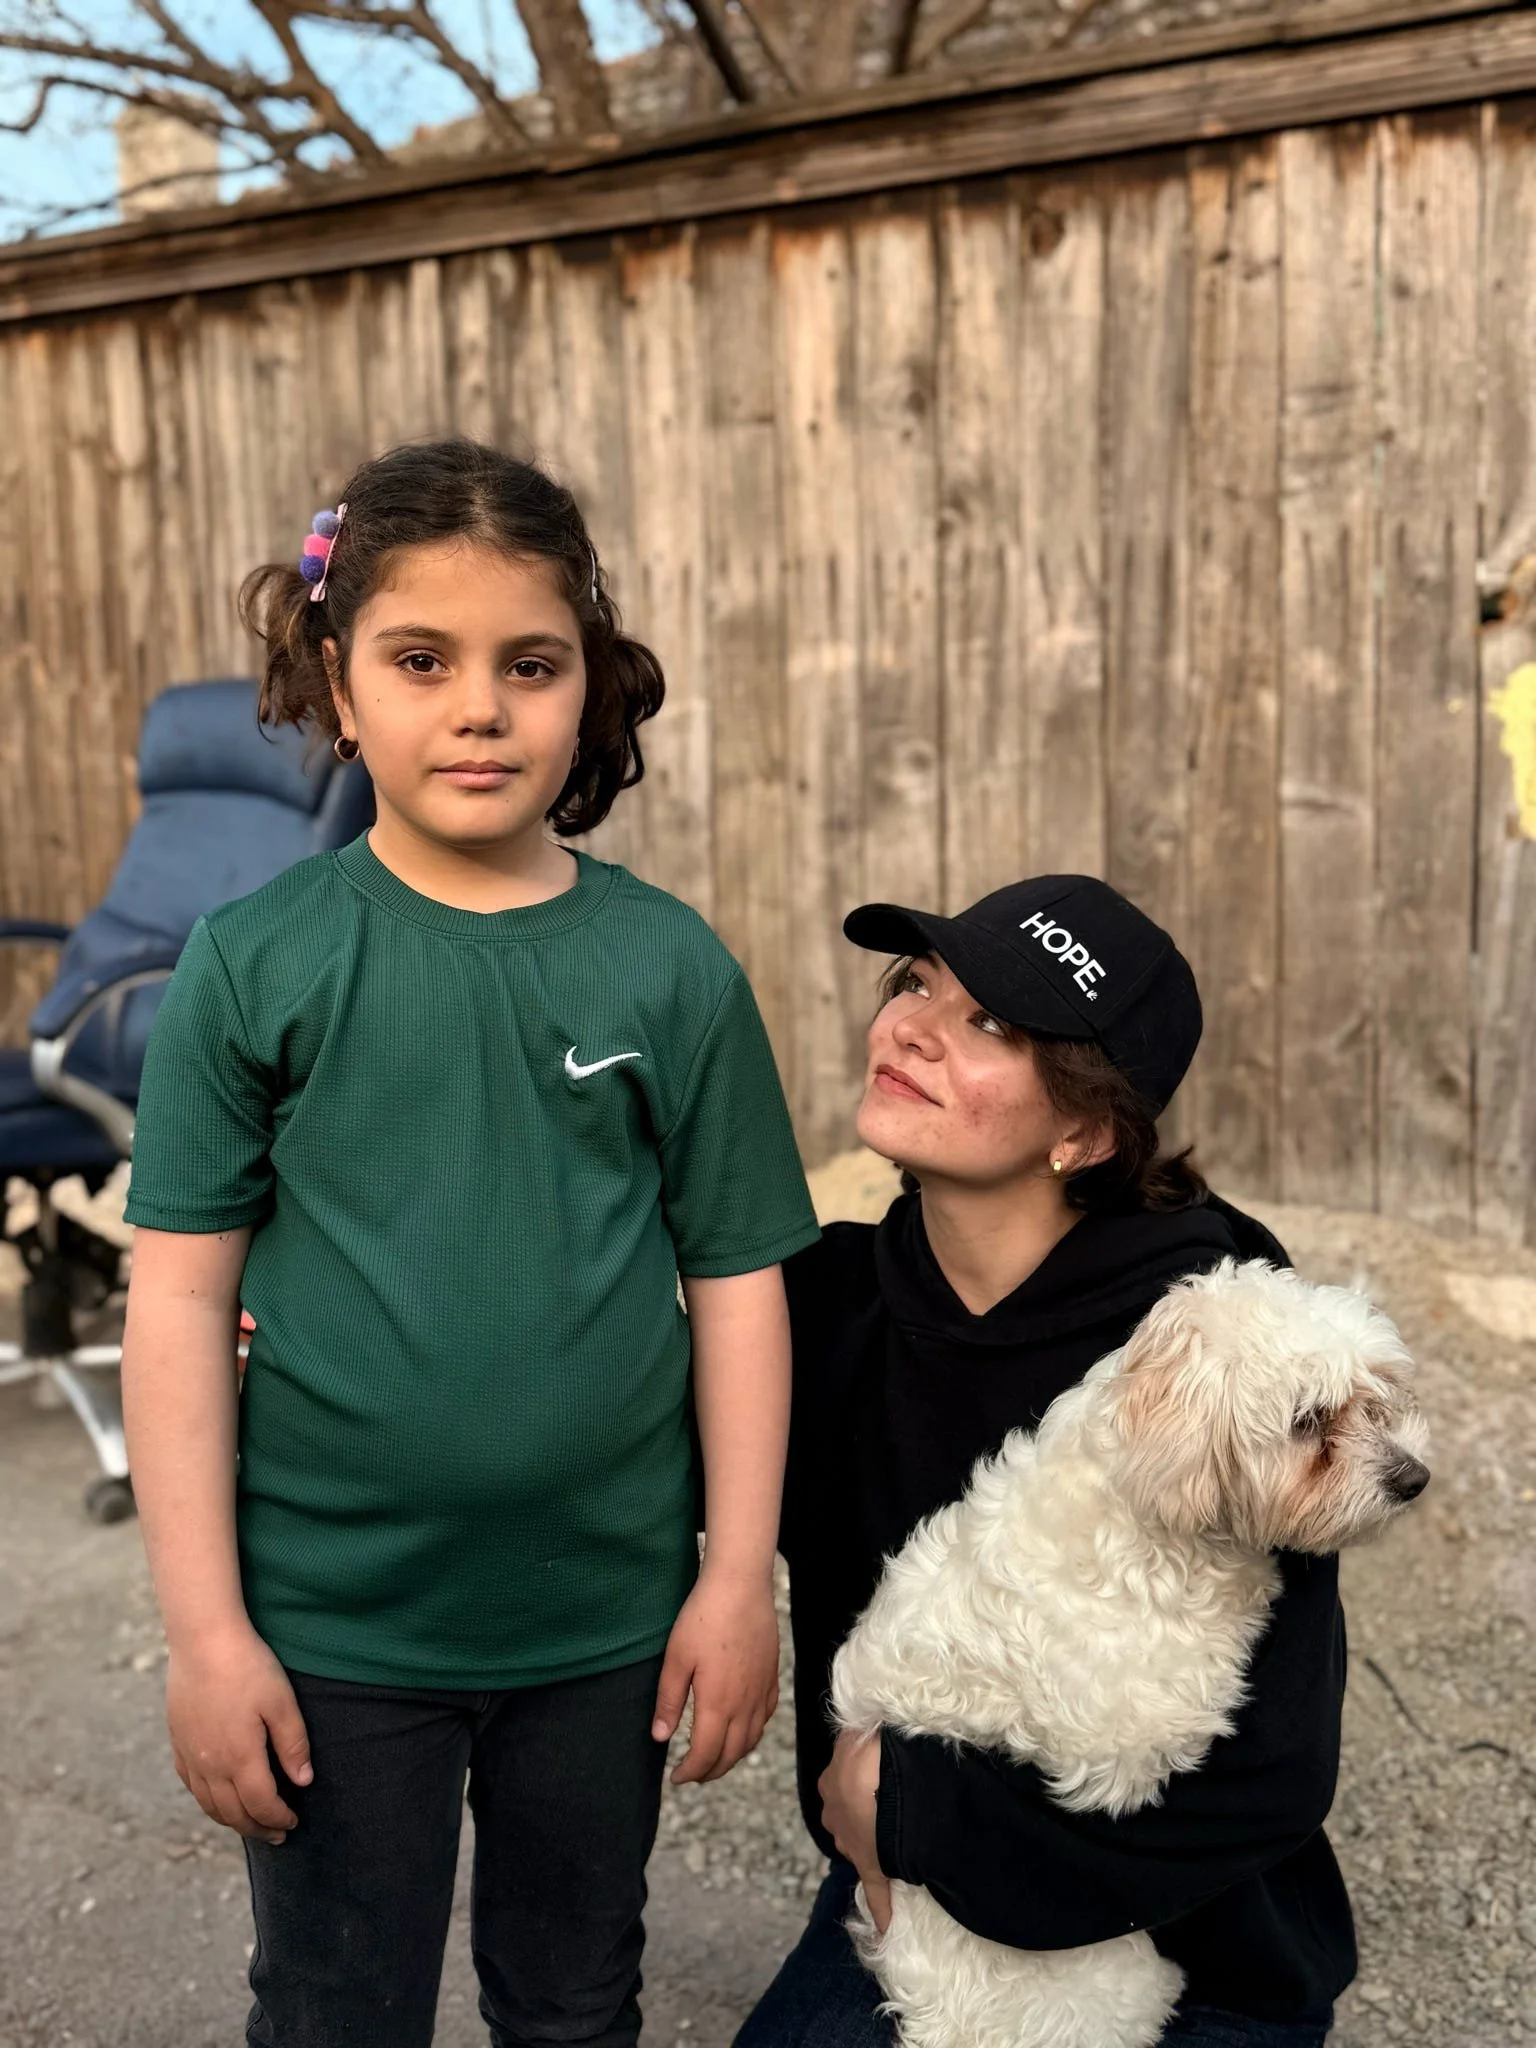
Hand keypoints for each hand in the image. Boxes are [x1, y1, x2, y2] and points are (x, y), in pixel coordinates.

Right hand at [165, 1623, 311, 1843]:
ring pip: (209, 1804)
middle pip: (233, 1812)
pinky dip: (207, 1801)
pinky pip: (191, 1785)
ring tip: (250, 1824)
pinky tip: (217, 1799)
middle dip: (257, 1827)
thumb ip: (293, 1745)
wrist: (201, 1640)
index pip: (261, 1804)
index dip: (278, 1818)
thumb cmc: (247, 1666)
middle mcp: (210, 1764)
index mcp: (240, 1757)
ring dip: (231, 1820)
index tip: (293, 1822)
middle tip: (276, 1835)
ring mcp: (189, 1755)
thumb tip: (303, 1782)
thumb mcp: (281, 1701)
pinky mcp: (177, 1741)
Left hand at [653, 1568, 779, 1784]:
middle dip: (710, 1771)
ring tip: (714, 1757)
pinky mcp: (772, 1675)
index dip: (690, 1772)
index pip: (706, 1754)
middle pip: (731, 1754)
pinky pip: (766, 1717)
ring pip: (752, 1739)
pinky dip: (753, 1733)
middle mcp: (745, 1704)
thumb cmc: (704, 1617)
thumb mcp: (676, 1658)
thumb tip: (660, 1738)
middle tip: (692, 1774)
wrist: (740, 1585)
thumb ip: (669, 1701)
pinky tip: (742, 1728)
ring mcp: (762, 1690)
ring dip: (732, 1756)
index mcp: (717, 1703)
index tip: (675, 1777)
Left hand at [819, 1729, 891, 1933]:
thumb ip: (863, 1736)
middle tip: (892, 1814)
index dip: (862, 1787)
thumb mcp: (864, 1732)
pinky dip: (882, 1911)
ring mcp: (852, 1843)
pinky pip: (877, 1894)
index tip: (880, 1788)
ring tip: (900, 1847)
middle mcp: (834, 1812)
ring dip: (876, 1849)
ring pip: (859, 1847)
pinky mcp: (871, 1868)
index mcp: (832, 1781)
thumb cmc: (873, 1747)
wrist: (878, 1776)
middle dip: (865, 1818)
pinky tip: (886, 1928)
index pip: (843, 1788)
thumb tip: (869, 1730)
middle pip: (848, 1818)